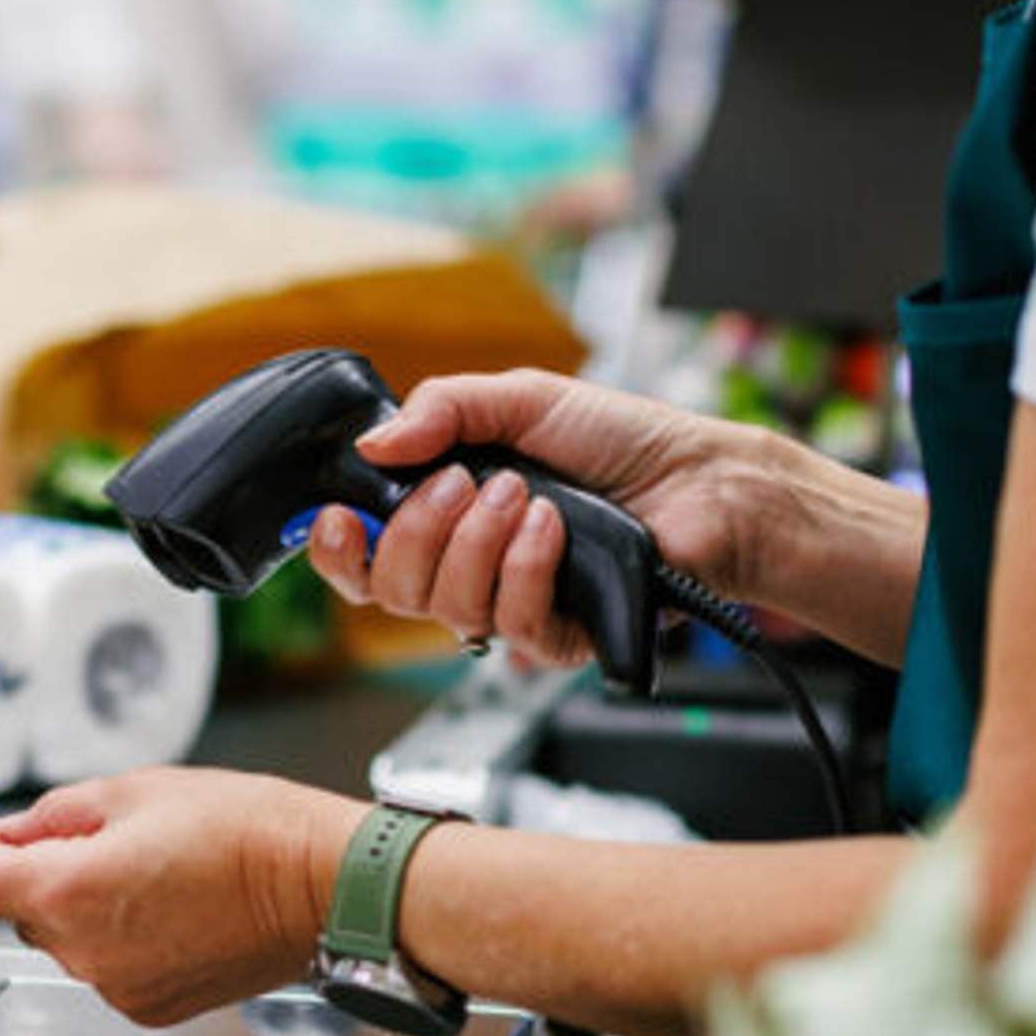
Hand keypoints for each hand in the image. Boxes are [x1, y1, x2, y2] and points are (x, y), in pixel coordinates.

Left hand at [0, 770, 360, 1028]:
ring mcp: (117, 988)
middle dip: (43, 873)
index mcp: (67, 890)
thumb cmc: (242, 828)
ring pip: (66, 941)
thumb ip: (53, 815)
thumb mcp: (135, 789)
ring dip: (85, 908)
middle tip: (103, 838)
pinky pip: (108, 968)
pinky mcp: (150, 1008)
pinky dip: (122, 941)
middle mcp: (82, 952)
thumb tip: (8, 835)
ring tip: (153, 874)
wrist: (320, 885)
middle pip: (21, 912)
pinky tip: (171, 911)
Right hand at [303, 371, 776, 667]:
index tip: (334, 517)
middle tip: (464, 482)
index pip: (363, 559)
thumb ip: (441, 410)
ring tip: (524, 495)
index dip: (335, 550)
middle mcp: (471, 569)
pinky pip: (512, 623)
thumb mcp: (522, 398)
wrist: (702, 480)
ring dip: (479, 542)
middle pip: (391, 589)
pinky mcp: (560, 637)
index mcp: (447, 518)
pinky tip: (552, 527)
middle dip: (417, 530)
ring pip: (447, 608)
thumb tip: (372, 445)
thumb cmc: (621, 440)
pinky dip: (526, 565)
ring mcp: (513, 606)